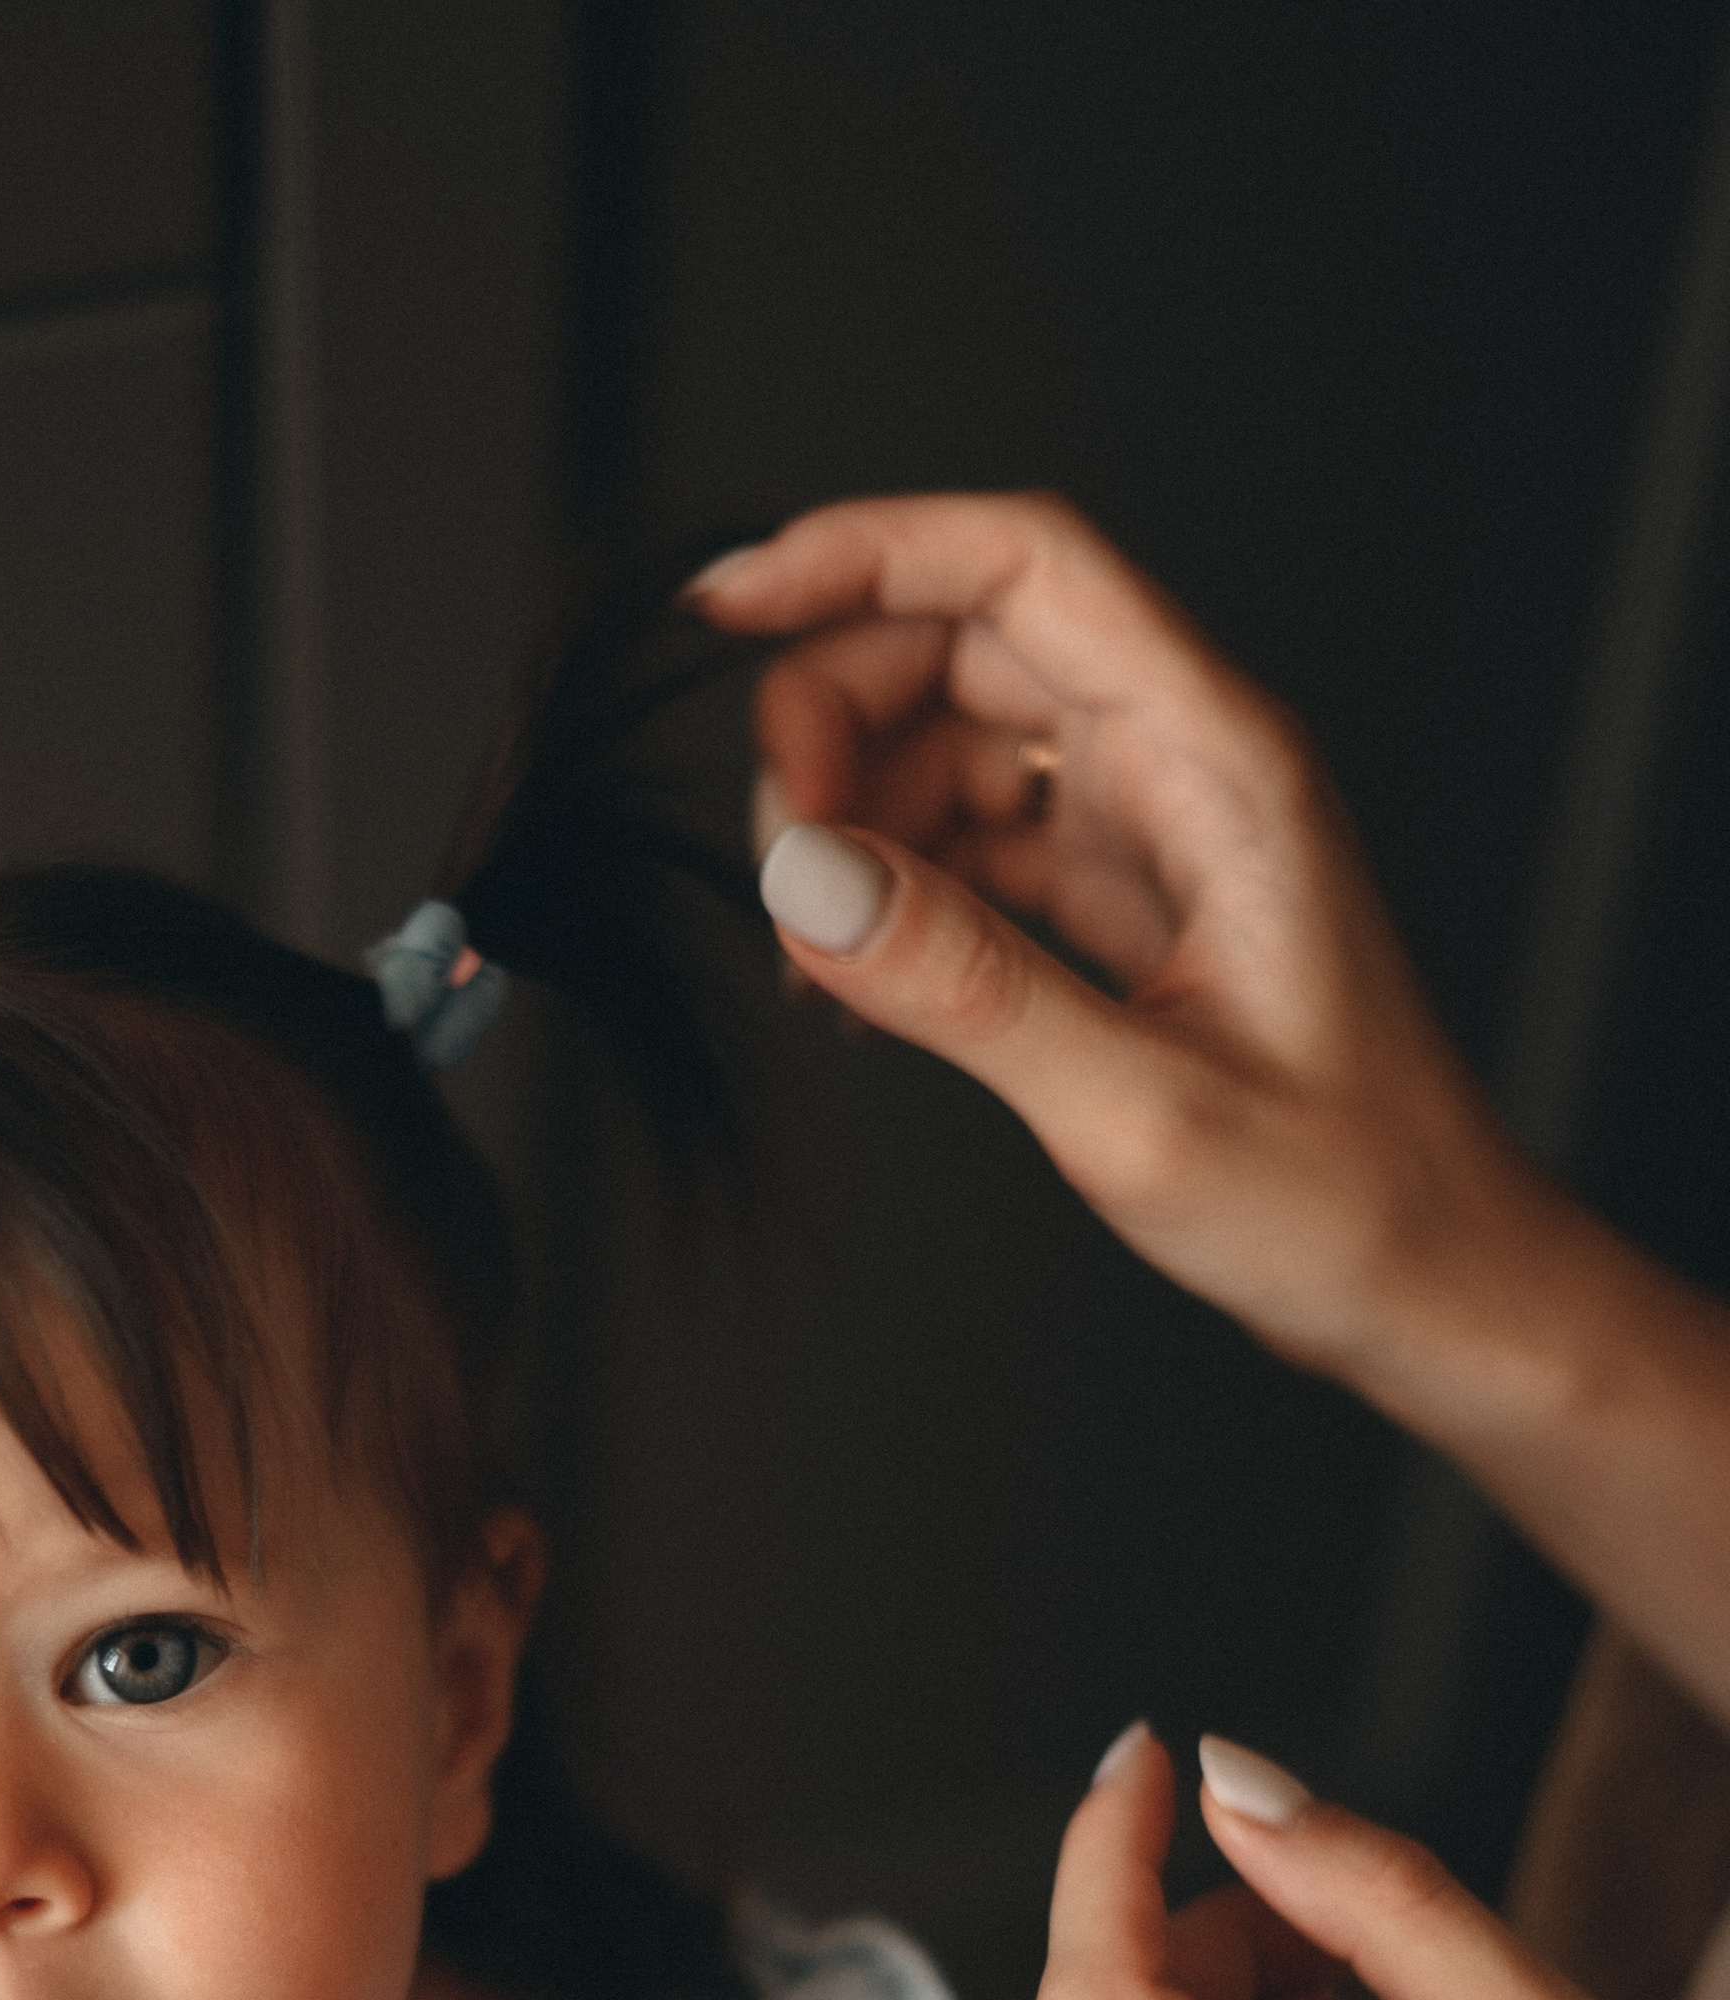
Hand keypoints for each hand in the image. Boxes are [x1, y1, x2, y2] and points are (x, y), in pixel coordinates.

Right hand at [690, 495, 1542, 1411]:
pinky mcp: (1127, 906)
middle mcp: (1185, 767)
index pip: (1024, 567)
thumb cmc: (1343, 1201)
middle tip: (778, 865)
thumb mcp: (1142, 1111)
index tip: (731, 609)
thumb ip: (969, 989)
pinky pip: (978, 845)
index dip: (866, 552)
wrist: (1431, 1284)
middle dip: (835, 717)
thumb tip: (807, 884)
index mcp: (1219, 763)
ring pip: (957, 743)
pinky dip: (898, 892)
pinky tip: (859, 987)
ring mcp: (1154, 833)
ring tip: (818, 958)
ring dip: (854, 818)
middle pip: (966, 644)